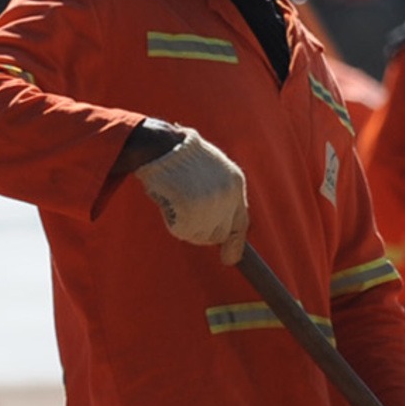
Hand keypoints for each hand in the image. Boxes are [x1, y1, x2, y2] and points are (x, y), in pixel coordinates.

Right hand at [135, 129, 249, 263]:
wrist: (163, 146)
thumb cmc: (183, 155)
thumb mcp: (213, 167)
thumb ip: (223, 193)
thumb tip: (225, 230)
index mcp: (236, 183)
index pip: (241, 223)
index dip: (235, 244)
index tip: (230, 259)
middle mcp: (227, 198)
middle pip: (220, 234)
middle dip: (206, 229)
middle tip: (188, 209)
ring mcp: (210, 208)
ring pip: (202, 236)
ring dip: (189, 225)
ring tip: (178, 199)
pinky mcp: (192, 215)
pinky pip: (184, 232)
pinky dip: (174, 222)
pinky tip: (170, 202)